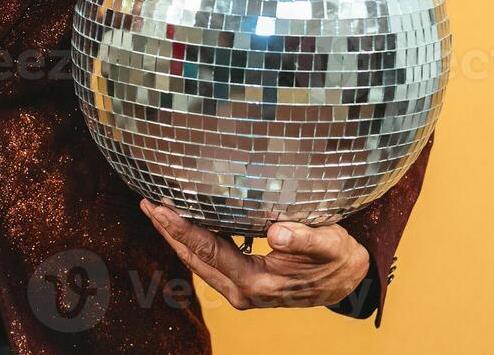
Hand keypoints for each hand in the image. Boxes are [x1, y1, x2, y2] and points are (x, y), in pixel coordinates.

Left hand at [140, 200, 369, 310]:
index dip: (181, 229)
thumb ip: (304, 239)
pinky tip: (184, 224)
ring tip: (156, 210)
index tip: (159, 209)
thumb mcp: (328, 244)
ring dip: (176, 237)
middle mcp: (242, 291)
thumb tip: (276, 234)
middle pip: (194, 257)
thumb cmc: (337, 259)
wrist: (347, 282)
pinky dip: (193, 242)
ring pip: (198, 262)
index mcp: (257, 282)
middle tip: (146, 203)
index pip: (209, 250)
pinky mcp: (242, 284)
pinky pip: (209, 261)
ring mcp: (240, 291)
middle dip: (168, 231)